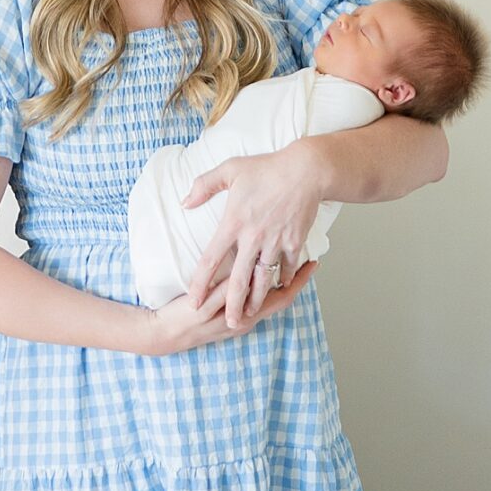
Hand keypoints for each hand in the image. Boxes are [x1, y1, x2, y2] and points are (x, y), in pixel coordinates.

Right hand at [135, 264, 314, 354]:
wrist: (162, 335)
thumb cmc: (181, 320)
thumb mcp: (204, 305)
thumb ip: (225, 292)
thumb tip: (248, 279)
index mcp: (245, 317)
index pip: (281, 297)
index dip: (299, 281)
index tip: (313, 264)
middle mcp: (246, 320)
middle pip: (280, 298)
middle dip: (295, 279)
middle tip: (309, 258)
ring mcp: (238, 320)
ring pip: (267, 299)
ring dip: (280, 281)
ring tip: (289, 261)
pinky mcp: (228, 316)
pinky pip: (254, 301)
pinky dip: (262, 286)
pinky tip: (260, 275)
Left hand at [185, 139, 325, 327]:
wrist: (306, 170)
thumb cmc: (267, 167)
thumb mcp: (230, 169)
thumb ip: (204, 186)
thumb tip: (185, 202)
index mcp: (233, 222)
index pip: (211, 258)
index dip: (200, 282)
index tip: (194, 300)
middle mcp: (253, 237)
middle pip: (239, 279)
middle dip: (232, 305)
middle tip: (227, 323)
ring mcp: (275, 242)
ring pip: (264, 278)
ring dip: (257, 299)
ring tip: (250, 314)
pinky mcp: (295, 241)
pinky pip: (287, 266)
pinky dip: (284, 279)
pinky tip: (279, 287)